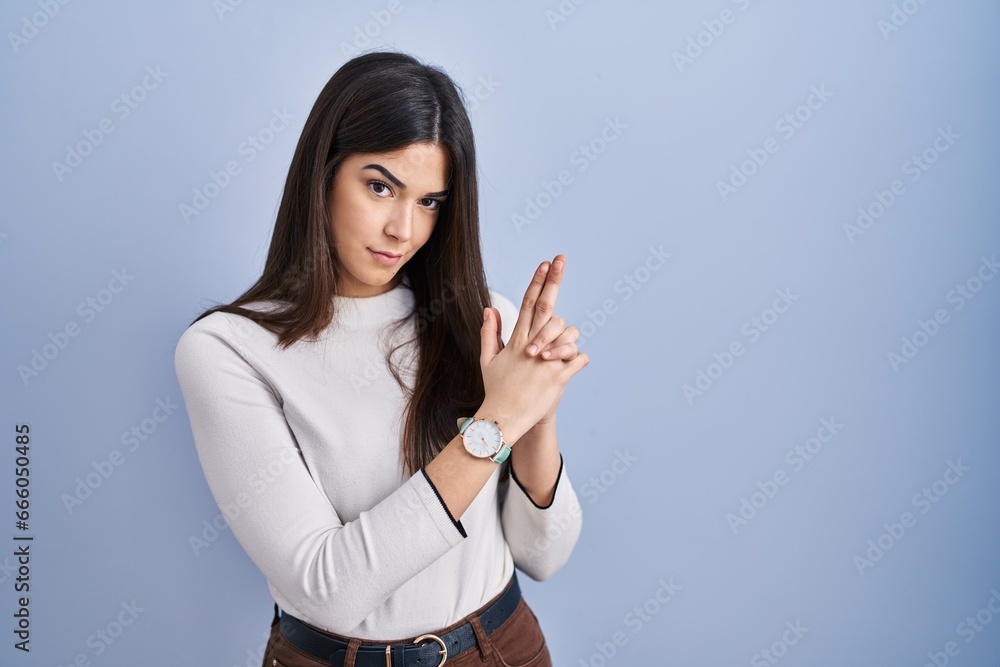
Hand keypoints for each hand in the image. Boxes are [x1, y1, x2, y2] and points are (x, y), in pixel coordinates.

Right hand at [482, 254, 584, 437]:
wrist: (503, 418)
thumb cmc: (497, 390)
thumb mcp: (487, 360)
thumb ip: (489, 333)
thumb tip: (488, 309)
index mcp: (516, 340)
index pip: (528, 303)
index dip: (537, 282)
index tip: (545, 263)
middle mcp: (531, 346)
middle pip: (545, 306)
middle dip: (553, 280)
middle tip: (561, 258)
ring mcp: (545, 361)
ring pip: (568, 333)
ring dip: (569, 338)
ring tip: (561, 354)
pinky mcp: (557, 377)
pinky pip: (579, 359)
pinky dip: (579, 360)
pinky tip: (571, 366)